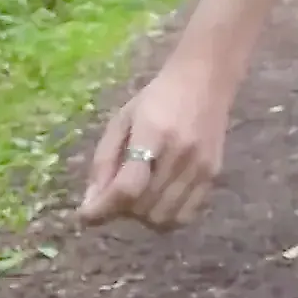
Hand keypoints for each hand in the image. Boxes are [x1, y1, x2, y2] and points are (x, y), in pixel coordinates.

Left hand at [77, 60, 229, 231]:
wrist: (207, 78)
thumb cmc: (159, 96)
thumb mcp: (123, 119)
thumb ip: (104, 160)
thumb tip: (91, 203)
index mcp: (154, 133)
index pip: (128, 186)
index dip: (103, 209)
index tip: (84, 216)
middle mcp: (181, 153)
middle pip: (144, 207)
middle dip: (121, 209)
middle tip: (115, 194)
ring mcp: (201, 166)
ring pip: (164, 218)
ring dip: (143, 216)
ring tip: (138, 195)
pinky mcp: (213, 174)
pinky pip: (186, 215)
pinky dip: (166, 216)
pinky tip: (158, 199)